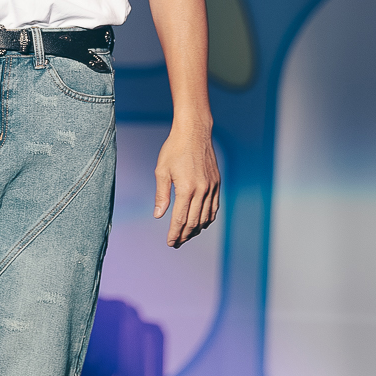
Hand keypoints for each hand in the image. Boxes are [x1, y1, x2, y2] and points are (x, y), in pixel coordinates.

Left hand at [153, 117, 219, 247]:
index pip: (180, 219)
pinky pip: (214, 207)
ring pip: (206, 217)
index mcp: (187, 189)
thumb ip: (161, 195)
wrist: (194, 132)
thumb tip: (159, 215)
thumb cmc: (174, 149)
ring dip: (196, 229)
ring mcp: (212, 187)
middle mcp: (202, 191)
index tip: (170, 242)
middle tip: (176, 243)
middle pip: (194, 222)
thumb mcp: (162, 171)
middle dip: (184, 235)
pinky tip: (200, 223)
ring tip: (186, 235)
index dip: (174, 233)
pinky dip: (207, 218)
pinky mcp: (217, 183)